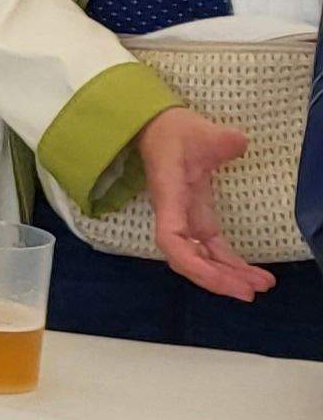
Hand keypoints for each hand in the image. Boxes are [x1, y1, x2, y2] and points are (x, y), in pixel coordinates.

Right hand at [137, 107, 276, 300]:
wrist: (159, 128)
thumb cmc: (175, 131)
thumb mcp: (198, 130)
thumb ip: (220, 139)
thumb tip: (237, 144)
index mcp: (170, 195)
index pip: (171, 238)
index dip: (190, 261)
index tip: (216, 275)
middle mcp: (175, 214)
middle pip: (187, 259)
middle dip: (216, 279)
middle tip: (250, 291)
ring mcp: (186, 219)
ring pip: (200, 259)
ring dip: (226, 277)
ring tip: (261, 286)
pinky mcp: (197, 219)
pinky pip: (211, 250)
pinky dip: (230, 265)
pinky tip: (253, 275)